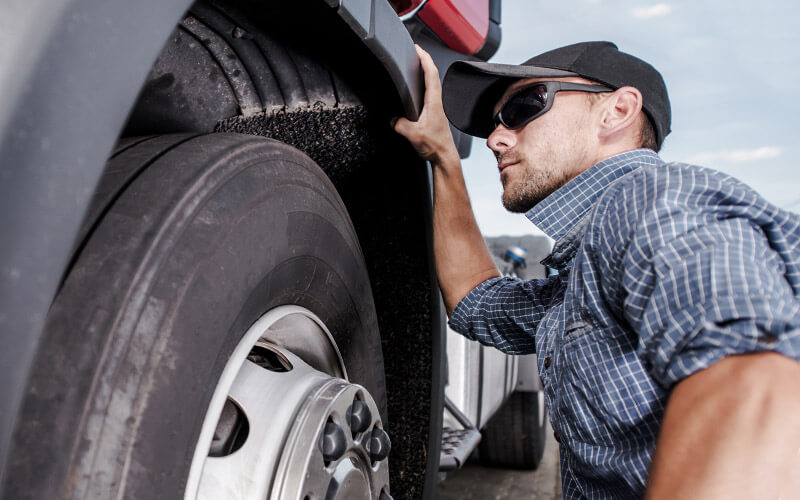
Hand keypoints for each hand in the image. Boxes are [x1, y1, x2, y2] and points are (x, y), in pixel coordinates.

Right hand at [393, 45, 459, 165]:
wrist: (444, 156)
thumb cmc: (435, 145)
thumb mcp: (413, 134)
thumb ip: (400, 124)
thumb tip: (394, 119)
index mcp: (434, 102)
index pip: (431, 73)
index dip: (424, 59)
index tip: (417, 49)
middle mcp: (437, 102)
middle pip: (433, 74)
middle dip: (424, 60)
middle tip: (415, 51)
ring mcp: (437, 107)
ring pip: (432, 83)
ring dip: (426, 71)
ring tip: (417, 64)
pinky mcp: (435, 113)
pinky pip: (430, 92)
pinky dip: (425, 83)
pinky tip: (418, 87)